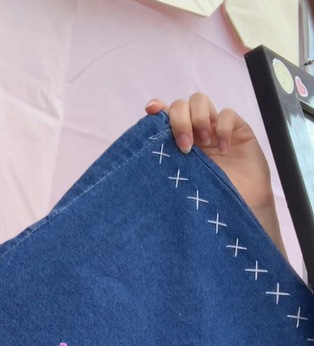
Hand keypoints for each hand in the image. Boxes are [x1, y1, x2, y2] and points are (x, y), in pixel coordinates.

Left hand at [145, 94, 283, 251]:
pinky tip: (225, 148)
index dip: (158, 107)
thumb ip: (167, 163)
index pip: (165, 115)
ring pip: (200, 100)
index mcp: (178, 142)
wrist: (239, 208)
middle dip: (179, 120)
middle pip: (181, 104)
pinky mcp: (237, 129)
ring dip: (198, 118)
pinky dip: (223, 128)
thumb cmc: (208, 199)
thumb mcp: (182, 181)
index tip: (151, 110)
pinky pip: (227, 113)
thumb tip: (142, 154)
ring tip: (205, 143)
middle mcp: (195, 132)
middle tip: (185, 147)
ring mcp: (214, 128)